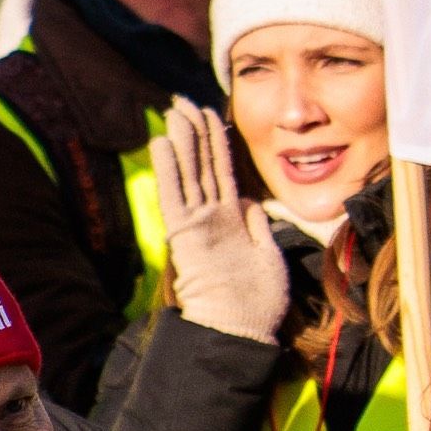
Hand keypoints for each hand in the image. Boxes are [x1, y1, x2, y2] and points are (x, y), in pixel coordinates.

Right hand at [155, 100, 291, 343]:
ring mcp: (196, 224)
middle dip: (193, 130)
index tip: (210, 113)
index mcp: (230, 220)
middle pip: (200, 165)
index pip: (221, 171)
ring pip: (188, 173)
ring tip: (175, 109)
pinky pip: (175, 195)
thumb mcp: (268, 255)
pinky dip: (168, 169)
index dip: (216, 142)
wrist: (241, 330)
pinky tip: (161, 143)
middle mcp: (210, 217)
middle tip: (183, 99)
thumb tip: (251, 200)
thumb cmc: (258, 302)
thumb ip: (257, 225)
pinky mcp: (185, 234)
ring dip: (181, 140)